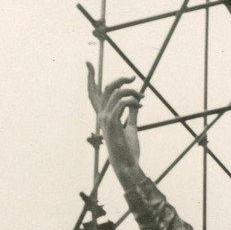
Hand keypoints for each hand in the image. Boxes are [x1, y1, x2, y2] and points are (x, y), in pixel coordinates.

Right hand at [87, 64, 141, 181]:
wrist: (127, 165)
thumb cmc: (128, 150)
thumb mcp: (131, 129)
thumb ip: (132, 115)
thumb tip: (136, 104)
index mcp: (103, 116)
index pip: (93, 93)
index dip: (90, 78)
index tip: (89, 64)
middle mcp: (102, 115)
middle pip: (106, 88)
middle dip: (119, 79)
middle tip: (133, 78)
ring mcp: (105, 118)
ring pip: (116, 92)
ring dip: (131, 91)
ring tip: (141, 97)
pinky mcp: (112, 122)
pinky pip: (122, 102)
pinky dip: (132, 100)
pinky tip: (140, 104)